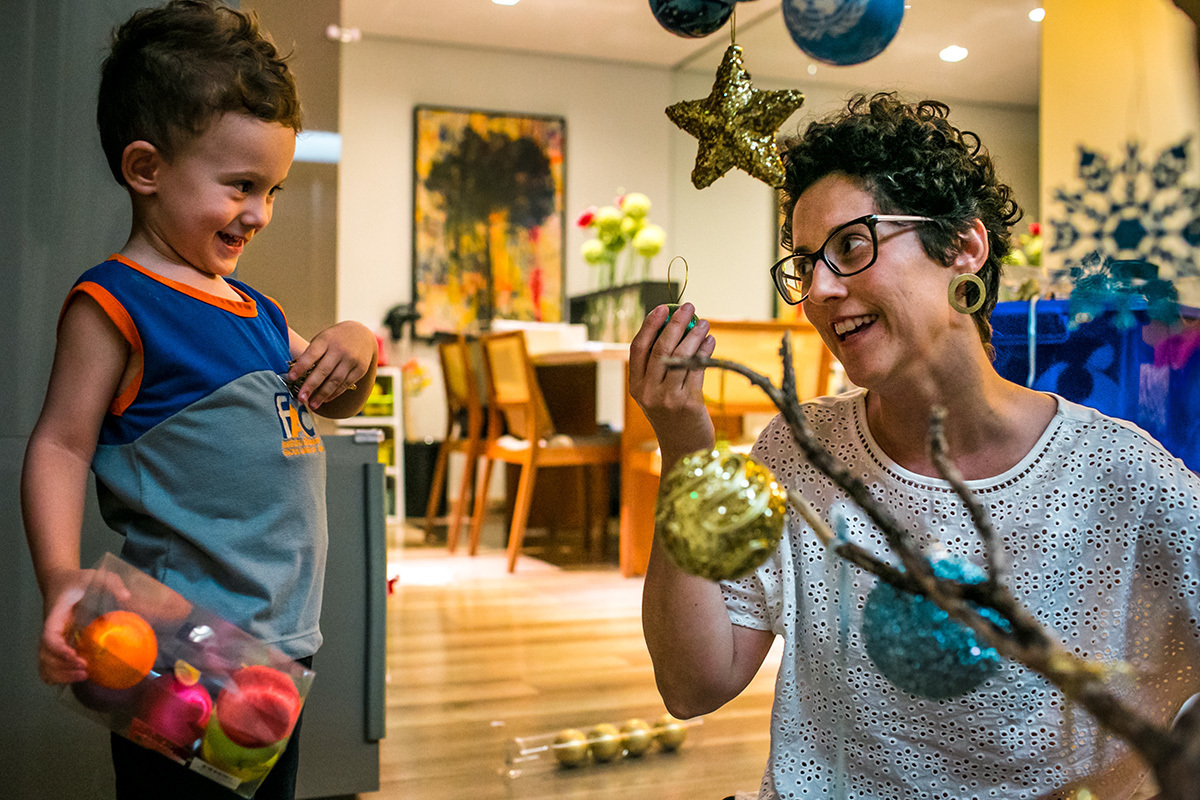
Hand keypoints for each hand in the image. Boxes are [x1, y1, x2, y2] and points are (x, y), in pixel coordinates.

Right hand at [37, 568, 128, 684]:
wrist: (61, 581)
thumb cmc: (78, 580)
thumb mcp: (94, 575)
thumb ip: (111, 582)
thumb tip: (126, 596)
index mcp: (56, 615)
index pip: (49, 636)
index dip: (59, 650)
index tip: (76, 656)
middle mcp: (51, 630)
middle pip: (45, 656)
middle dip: (62, 667)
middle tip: (85, 670)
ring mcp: (53, 638)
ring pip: (45, 663)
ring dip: (61, 674)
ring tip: (84, 675)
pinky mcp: (59, 643)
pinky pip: (50, 664)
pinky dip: (58, 674)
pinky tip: (77, 675)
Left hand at [289, 321, 375, 409]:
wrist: (362, 333)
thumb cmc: (335, 339)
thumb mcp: (323, 339)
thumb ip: (312, 354)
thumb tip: (298, 377)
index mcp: (326, 340)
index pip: (311, 354)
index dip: (301, 367)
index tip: (291, 378)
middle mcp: (339, 349)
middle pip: (323, 370)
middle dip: (310, 386)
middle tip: (301, 398)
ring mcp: (351, 360)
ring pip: (335, 380)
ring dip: (322, 395)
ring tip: (312, 405)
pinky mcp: (360, 369)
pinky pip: (345, 384)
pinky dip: (334, 393)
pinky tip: (325, 399)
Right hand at [628, 303, 716, 464]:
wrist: (685, 451)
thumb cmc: (672, 417)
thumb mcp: (656, 394)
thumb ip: (659, 367)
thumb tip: (676, 327)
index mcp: (636, 387)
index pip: (638, 348)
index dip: (649, 325)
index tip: (662, 308)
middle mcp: (649, 392)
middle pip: (661, 348)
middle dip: (675, 323)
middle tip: (688, 307)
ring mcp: (668, 398)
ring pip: (681, 356)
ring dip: (694, 334)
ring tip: (703, 323)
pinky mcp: (689, 403)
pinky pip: (698, 369)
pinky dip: (705, 351)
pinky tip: (711, 341)